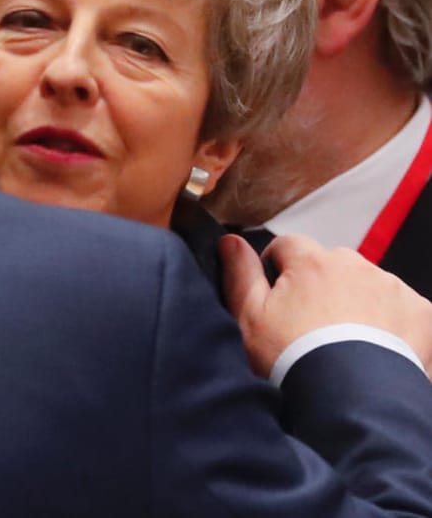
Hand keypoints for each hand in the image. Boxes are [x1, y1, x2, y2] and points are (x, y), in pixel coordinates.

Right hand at [220, 232, 431, 377]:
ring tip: (345, 343)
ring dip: (355, 303)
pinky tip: (373, 348)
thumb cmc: (295, 359)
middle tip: (312, 328)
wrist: (350, 402)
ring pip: (366, 285)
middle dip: (321, 287)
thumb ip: (240, 273)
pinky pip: (401, 307)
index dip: (278, 269)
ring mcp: (391, 288)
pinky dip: (390, 322)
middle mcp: (354, 266)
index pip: (288, 246)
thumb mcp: (249, 318)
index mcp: (312, 262)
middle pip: (330, 265)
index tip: (278, 299)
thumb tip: (230, 242)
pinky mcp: (421, 312)